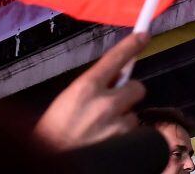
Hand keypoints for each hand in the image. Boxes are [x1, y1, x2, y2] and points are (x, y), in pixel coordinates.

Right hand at [33, 32, 149, 150]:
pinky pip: (132, 132)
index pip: (115, 58)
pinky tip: (107, 138)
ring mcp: (115, 125)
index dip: (131, 45)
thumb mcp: (70, 97)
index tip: (143, 35)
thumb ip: (94, 84)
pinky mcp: (123, 143)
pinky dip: (123, 134)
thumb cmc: (56, 128)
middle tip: (116, 100)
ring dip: (123, 116)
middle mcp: (104, 104)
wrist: (51, 159)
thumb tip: (116, 74)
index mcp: (86, 87)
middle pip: (137, 87)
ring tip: (103, 126)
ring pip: (133, 112)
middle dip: (129, 92)